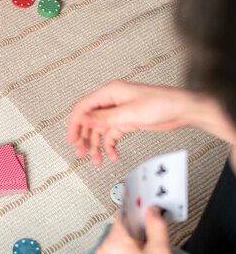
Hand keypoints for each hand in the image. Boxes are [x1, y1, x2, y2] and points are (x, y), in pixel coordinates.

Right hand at [67, 81, 191, 166]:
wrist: (182, 110)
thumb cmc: (161, 104)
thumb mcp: (129, 113)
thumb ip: (104, 118)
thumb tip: (84, 119)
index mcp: (109, 93)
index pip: (84, 108)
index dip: (75, 124)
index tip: (72, 139)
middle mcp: (111, 102)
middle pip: (90, 121)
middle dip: (85, 138)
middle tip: (81, 153)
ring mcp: (118, 113)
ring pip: (100, 131)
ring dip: (97, 146)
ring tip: (97, 160)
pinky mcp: (126, 122)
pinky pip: (112, 135)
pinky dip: (111, 146)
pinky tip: (113, 156)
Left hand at [96, 207, 175, 253]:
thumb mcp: (161, 253)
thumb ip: (157, 226)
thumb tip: (153, 210)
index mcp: (114, 241)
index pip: (124, 212)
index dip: (139, 208)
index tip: (148, 204)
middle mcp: (104, 247)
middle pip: (124, 224)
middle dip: (140, 228)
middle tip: (154, 238)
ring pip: (123, 236)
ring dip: (137, 239)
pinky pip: (120, 247)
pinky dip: (132, 248)